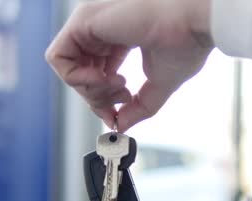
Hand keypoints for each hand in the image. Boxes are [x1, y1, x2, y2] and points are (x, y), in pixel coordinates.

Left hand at [45, 0, 212, 130]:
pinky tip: (102, 79)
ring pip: (67, 68)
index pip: (97, 73)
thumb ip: (138, 107)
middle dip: (99, 97)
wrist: (193, 23)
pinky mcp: (82, 22)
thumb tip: (122, 126)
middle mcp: (101, 30)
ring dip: (90, 89)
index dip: (104, 99)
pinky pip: (58, 58)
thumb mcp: (159, 85)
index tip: (119, 112)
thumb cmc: (186, 43)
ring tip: (117, 86)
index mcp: (118, 38)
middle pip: (80, 74)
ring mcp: (90, 24)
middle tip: (123, 99)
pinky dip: (76, 78)